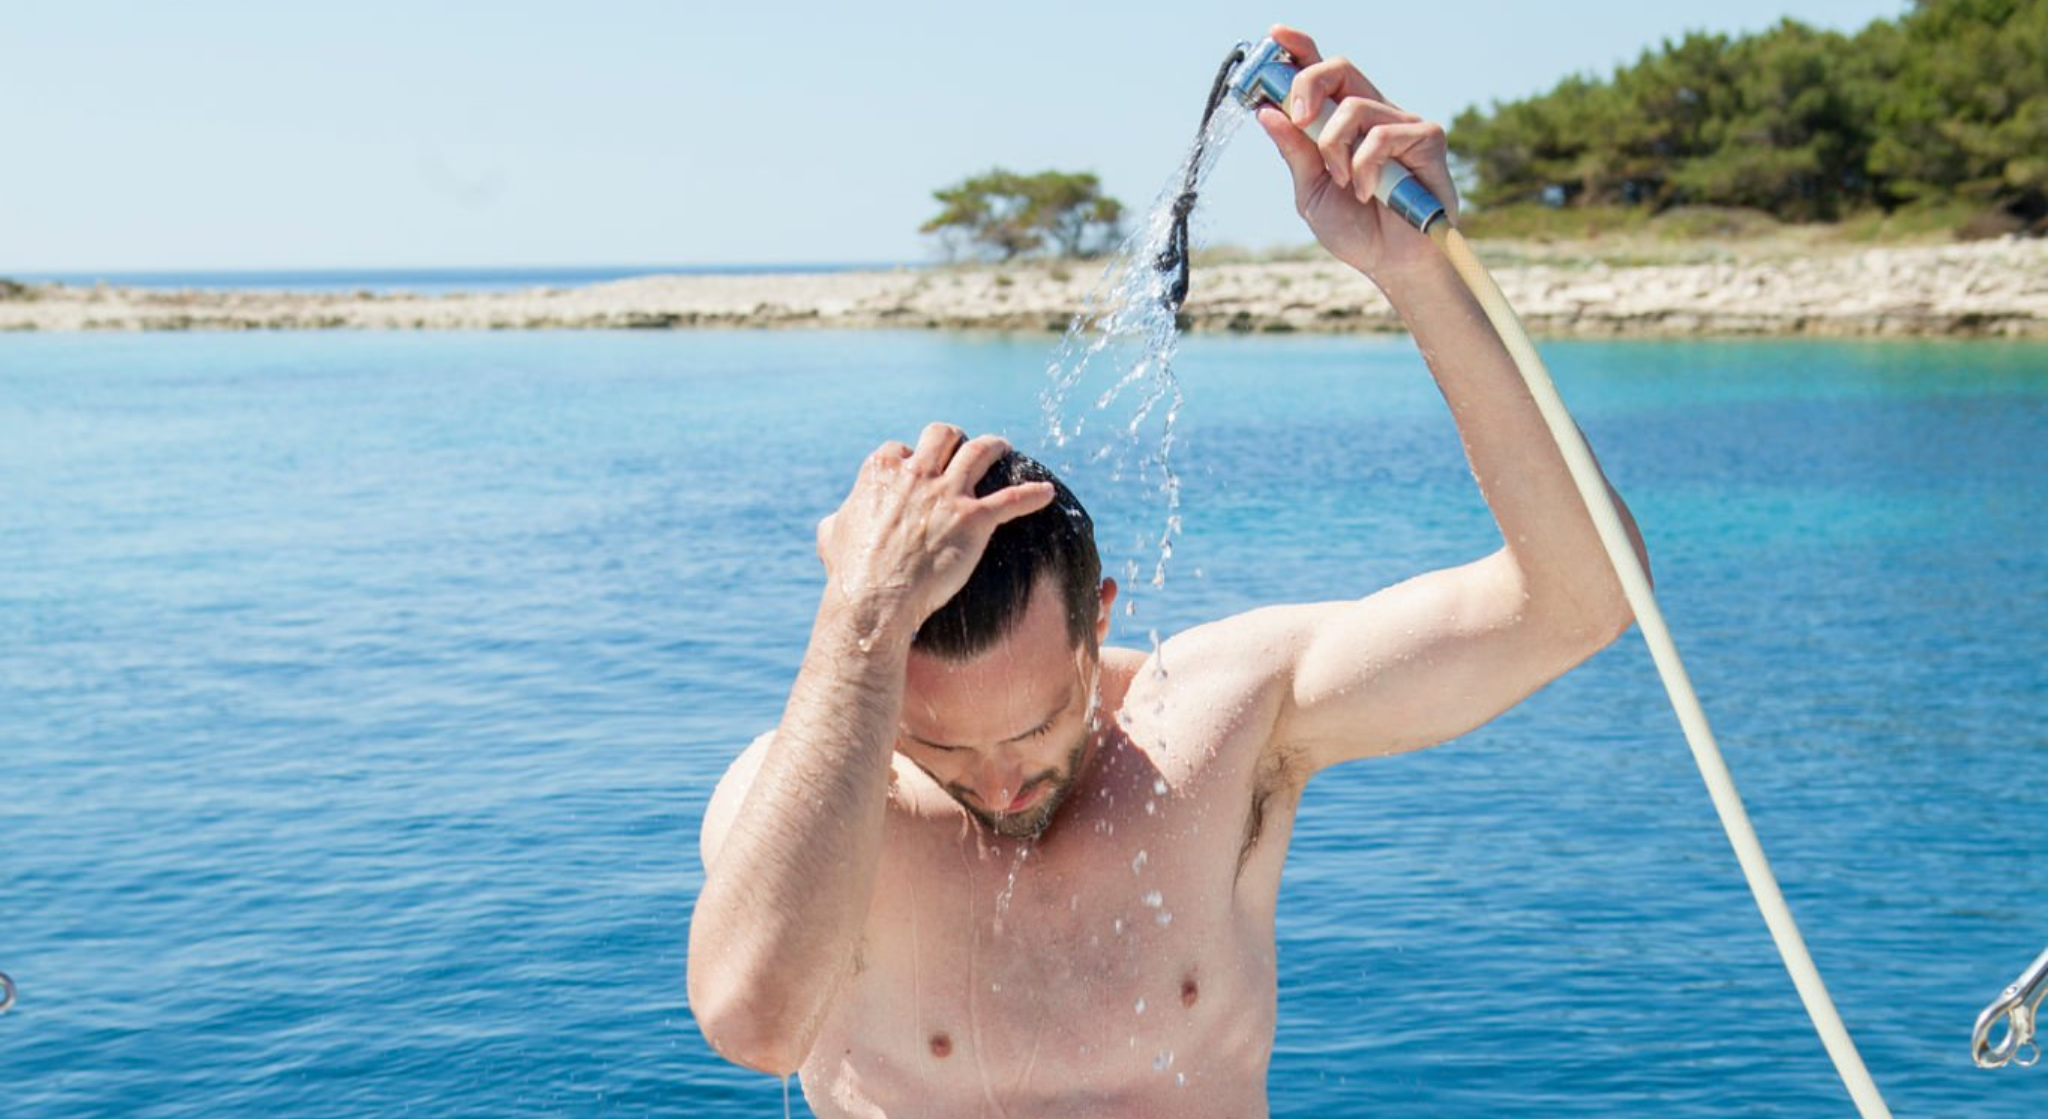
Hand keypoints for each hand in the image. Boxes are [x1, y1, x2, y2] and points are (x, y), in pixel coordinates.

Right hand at [814, 423, 1054, 634]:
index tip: (916, 470)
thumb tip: (835, 521)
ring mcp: (947, 494)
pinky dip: (1032, 494)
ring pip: (980, 451)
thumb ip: (836, 520)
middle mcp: (916, 474)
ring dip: (994, 446)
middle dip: (953, 438)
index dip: (910, 458)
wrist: (875, 600)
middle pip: (942, 435)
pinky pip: (1012, 498)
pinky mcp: (974, 519)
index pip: (900, 449)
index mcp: (881, 472)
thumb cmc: (851, 574)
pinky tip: (1047, 493)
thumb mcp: (830, 537)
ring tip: (1002, 447)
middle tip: (963, 445)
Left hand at [1255, 25, 1459, 279]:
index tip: (1275, 35)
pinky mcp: (1426, 137)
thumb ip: (1294, 152)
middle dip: (1307, 84)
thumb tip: (1266, 113)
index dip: (1299, 49)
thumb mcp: (1311, 191)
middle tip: (1298, 119)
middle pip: (1339, 67)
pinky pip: (1381, 135)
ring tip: (1343, 184)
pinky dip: (1365, 167)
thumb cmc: (1356, 229)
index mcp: (1341, 123)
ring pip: (1354, 106)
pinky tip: (1368, 192)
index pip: (1321, 74)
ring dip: (1335, 149)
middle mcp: (1372, 114)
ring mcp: (1400, 122)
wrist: (1392, 264)